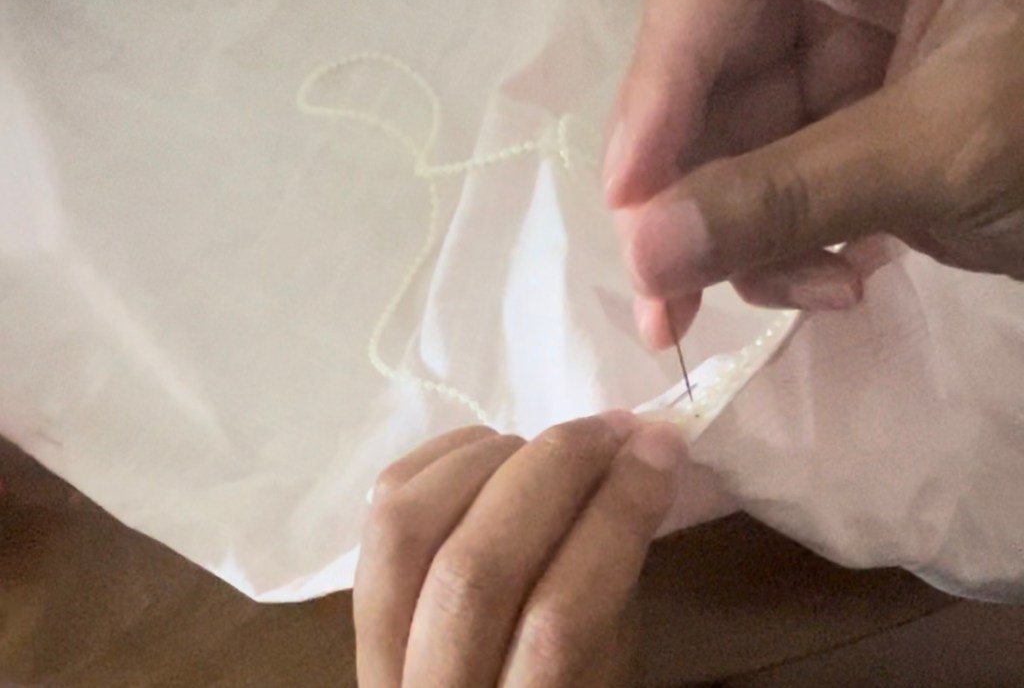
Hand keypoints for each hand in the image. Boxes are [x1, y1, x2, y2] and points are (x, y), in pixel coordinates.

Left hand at [353, 414, 682, 686]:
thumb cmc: (561, 687)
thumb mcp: (607, 664)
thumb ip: (610, 577)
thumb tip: (636, 460)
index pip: (560, 621)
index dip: (615, 516)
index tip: (661, 447)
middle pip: (476, 569)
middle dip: (555, 472)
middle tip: (613, 427)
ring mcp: (376, 649)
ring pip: (410, 531)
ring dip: (493, 462)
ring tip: (552, 444)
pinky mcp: (355, 594)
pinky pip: (383, 504)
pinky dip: (444, 456)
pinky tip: (493, 448)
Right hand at [603, 0, 1023, 346]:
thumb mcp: (958, 150)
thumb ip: (790, 196)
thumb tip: (638, 258)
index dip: (664, 57)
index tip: (631, 186)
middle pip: (723, 36)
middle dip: (696, 170)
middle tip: (660, 283)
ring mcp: (867, 15)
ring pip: (747, 111)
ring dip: (747, 217)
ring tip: (795, 295)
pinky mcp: (871, 88)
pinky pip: (789, 150)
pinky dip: (791, 224)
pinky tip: (828, 281)